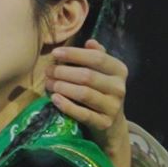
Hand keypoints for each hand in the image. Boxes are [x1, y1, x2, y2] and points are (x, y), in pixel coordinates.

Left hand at [50, 36, 134, 166]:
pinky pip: (83, 114)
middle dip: (63, 72)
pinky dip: (67, 106)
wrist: (111, 125)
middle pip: (88, 76)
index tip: (55, 53)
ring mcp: (113, 107)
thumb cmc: (101, 92)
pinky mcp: (104, 123)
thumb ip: (97, 56)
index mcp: (119, 70)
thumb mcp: (102, 73)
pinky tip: (54, 99)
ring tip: (48, 84)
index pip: (97, 58)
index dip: (75, 54)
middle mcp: (119, 88)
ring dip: (62, 87)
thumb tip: (89, 42)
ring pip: (84, 94)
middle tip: (48, 71)